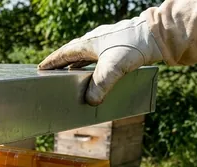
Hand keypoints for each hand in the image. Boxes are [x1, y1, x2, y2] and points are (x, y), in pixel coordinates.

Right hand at [38, 16, 162, 105]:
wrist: (156, 35)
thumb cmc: (132, 47)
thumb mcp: (112, 70)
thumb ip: (99, 87)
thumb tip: (90, 101)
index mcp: (87, 43)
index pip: (63, 54)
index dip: (51, 62)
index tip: (40, 68)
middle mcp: (95, 40)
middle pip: (73, 52)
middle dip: (63, 63)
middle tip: (53, 72)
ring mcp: (107, 41)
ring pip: (87, 54)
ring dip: (79, 64)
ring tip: (72, 75)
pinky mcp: (120, 45)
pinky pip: (100, 56)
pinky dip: (94, 65)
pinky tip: (98, 72)